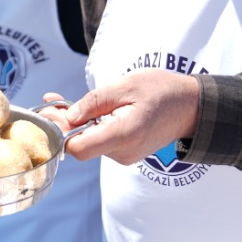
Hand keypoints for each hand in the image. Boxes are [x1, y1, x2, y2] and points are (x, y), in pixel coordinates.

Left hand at [51, 70, 200, 164]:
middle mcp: (123, 152)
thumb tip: (68, 117)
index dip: (60, 132)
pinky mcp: (125, 152)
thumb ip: (94, 102)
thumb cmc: (161, 91)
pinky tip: (83, 110)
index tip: (51, 113)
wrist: (190, 106)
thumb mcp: (125, 86)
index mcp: (124, 135)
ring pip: (89, 143)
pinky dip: (89, 127)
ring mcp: (125, 155)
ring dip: (76, 124)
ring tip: (64, 102)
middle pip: (81, 145)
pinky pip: (100, 142)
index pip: (78, 148)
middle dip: (63, 124)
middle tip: (50, 102)